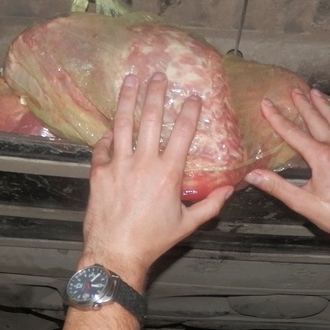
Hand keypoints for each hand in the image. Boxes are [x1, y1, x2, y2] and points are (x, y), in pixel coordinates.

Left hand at [80, 73, 232, 287]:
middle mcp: (143, 163)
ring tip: (130, 80)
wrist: (116, 253)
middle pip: (151, 118)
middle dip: (156, 93)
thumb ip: (210, 205)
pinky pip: (102, 147)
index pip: (183, 133)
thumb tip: (230, 190)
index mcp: (168, 173)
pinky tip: (110, 129)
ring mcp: (118, 165)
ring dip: (127, 99)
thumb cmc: (153, 241)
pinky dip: (107, 136)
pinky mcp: (98, 172)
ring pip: (123, 124)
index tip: (194, 97)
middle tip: (159, 75)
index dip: (190, 112)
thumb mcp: (187, 225)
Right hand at [244, 88, 329, 263]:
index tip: (267, 104)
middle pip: (317, 119)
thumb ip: (277, 187)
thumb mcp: (303, 203)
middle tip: (294, 90)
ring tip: (316, 93)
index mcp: (322, 157)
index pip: (294, 133)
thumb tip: (253, 175)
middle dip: (304, 104)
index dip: (277, 118)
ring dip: (324, 106)